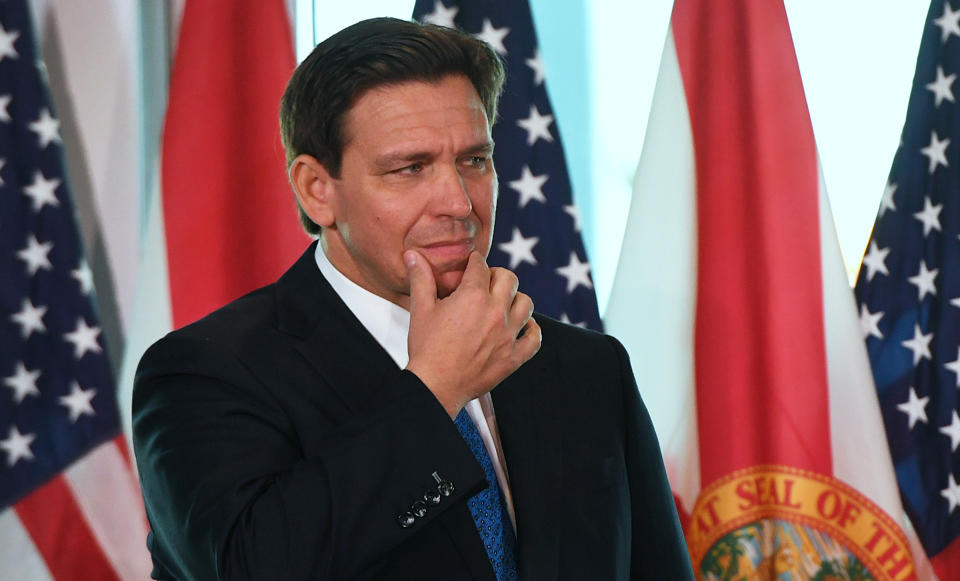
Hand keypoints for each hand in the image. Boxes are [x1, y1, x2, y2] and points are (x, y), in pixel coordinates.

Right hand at [404, 250, 541, 416]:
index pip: (481, 266)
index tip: (472, 265)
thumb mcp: (421, 310)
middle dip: (497, 276)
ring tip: (503, 303)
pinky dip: (531, 330)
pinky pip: (535, 338)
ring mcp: (508, 335)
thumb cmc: (427, 349)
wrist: (435, 386)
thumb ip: (420, 279)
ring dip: (515, 299)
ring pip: (526, 304)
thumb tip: (412, 255)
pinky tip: (521, 327)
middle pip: (509, 279)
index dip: (474, 262)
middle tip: (486, 283)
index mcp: (473, 297)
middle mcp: (495, 313)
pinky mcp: (514, 357)